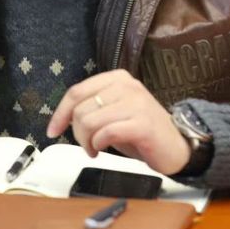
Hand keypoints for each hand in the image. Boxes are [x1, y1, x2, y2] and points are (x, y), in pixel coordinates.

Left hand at [46, 69, 189, 174]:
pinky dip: (98, 145)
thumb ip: (92, 107)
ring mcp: (136, 103)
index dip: (60, 113)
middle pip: (81, 109)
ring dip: (87, 142)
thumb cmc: (141, 130)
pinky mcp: (143, 124)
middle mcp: (127, 86)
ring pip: (90, 121)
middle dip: (76, 133)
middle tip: (87, 145)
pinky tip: (103, 149)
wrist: (176, 146)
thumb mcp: (113, 112)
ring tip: (95, 149)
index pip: (76, 92)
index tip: (52, 130)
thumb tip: (62, 117)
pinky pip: (106, 133)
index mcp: (117, 79)